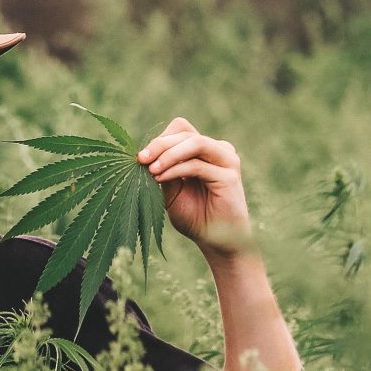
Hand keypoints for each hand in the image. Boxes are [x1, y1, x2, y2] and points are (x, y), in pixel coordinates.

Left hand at [138, 117, 253, 262]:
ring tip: (151, 169)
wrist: (215, 241)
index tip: (140, 156)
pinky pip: (197, 165)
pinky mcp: (229, 176)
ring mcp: (227, 161)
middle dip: (159, 145)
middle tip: (141, 159)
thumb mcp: (171, 190)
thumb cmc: (194, 217)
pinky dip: (175, 169)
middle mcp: (218, 151)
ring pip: (194, 142)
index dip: (160, 138)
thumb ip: (163, 170)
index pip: (181, 129)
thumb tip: (144, 154)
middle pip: (185, 132)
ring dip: (168, 153)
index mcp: (204, 151)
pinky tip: (160, 179)